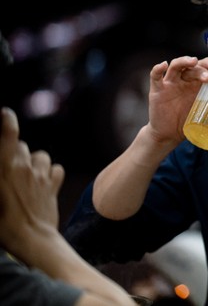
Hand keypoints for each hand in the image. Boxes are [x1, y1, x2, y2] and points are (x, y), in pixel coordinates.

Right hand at [0, 107, 63, 252]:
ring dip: (33, 162)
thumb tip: (5, 172)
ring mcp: (41, 175)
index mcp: (5, 167)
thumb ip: (0, 175)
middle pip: (21, 146)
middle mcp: (24, 167)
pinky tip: (43, 183)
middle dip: (14, 153)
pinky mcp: (54, 185)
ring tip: (26, 176)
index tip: (5, 113)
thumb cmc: (2, 224)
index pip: (8, 135)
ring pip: (40, 156)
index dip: (6, 121)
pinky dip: (50, 173)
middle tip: (8, 171)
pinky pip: (56, 169)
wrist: (31, 240)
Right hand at [146, 56, 207, 143]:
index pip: (203, 68)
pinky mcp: (157, 90)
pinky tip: (162, 65)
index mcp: (197, 83)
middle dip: (201, 66)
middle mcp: (184, 80)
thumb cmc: (189, 120)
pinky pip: (155, 76)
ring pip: (175, 66)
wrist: (169, 134)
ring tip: (192, 61)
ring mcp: (170, 83)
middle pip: (192, 66)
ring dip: (183, 61)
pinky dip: (157, 69)